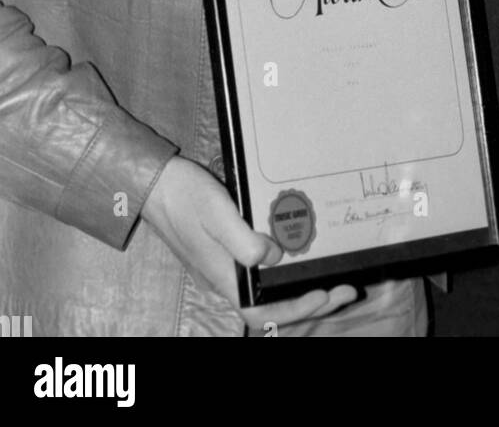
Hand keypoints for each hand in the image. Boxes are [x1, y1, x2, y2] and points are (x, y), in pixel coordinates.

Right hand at [141, 156, 356, 329]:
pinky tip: (297, 259)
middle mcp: (225, 279)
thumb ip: (245, 240)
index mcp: (224, 276)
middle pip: (271, 308)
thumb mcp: (218, 212)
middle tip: (345, 289)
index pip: (263, 313)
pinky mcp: (224, 254)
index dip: (297, 310)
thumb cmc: (185, 196)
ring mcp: (224, 268)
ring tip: (330, 280)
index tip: (325, 293)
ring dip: (299, 291)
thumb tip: (275, 256)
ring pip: (267, 293)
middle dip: (310, 303)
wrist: (153, 185)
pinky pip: (260, 277)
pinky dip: (283, 276)